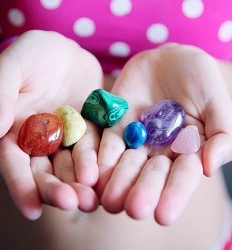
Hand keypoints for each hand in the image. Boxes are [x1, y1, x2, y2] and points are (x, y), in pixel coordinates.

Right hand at [0, 30, 102, 218]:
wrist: (63, 51)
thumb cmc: (31, 56)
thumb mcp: (11, 69)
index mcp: (17, 132)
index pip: (15, 165)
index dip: (22, 188)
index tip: (31, 210)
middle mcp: (42, 141)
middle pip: (47, 172)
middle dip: (57, 190)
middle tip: (71, 203)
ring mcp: (68, 137)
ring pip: (73, 165)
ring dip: (81, 183)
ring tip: (91, 198)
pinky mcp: (90, 128)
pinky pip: (95, 147)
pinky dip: (100, 161)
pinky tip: (106, 175)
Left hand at [96, 44, 231, 224]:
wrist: (168, 59)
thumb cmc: (198, 78)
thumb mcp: (217, 102)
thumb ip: (222, 134)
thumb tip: (208, 167)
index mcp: (186, 150)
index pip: (181, 177)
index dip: (174, 195)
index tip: (163, 215)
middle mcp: (159, 151)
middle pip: (150, 175)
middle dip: (142, 192)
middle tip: (134, 210)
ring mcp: (135, 140)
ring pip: (125, 165)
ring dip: (117, 182)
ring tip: (110, 200)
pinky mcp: (115, 127)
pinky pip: (106, 144)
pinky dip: (100, 158)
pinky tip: (93, 175)